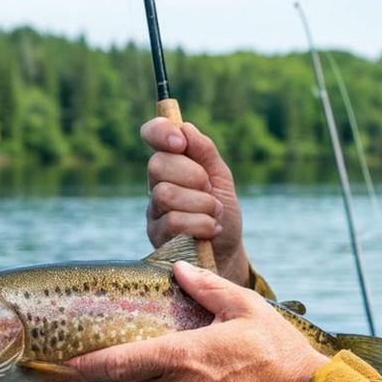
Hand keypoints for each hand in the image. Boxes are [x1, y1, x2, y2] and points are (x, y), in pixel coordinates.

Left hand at [69, 262, 328, 381]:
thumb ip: (207, 289)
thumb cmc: (281, 354)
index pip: (118, 363)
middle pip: (139, 377)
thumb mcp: (247, 309)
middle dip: (149, 362)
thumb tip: (179, 271)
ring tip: (213, 369)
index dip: (86, 364)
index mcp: (181, 357)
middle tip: (177, 347)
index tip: (63, 363)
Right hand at [142, 118, 247, 285]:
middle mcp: (157, 184)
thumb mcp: (221, 178)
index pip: (153, 134)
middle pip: (158, 164)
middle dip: (193, 176)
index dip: (160, 131)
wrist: (228, 253)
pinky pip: (172, 221)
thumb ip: (204, 152)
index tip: (179, 142)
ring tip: (215, 213)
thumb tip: (185, 128)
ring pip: (165, 194)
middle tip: (210, 190)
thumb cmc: (222, 214)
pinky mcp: (156, 237)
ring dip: (201, 203)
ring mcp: (154, 211)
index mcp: (173, 163)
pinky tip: (212, 230)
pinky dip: (200, 224)